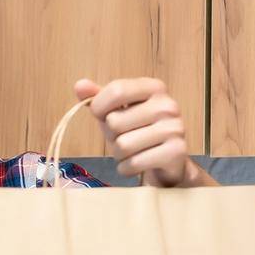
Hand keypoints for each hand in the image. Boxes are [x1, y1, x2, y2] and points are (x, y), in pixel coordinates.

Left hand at [73, 77, 202, 186]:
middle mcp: (167, 105)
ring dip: (119, 155)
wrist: (167, 160)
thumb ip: (98, 98)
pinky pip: (134, 163)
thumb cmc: (137, 131)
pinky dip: (127, 168)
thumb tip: (80, 85)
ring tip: (131, 152)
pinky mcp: (175, 153)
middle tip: (125, 138)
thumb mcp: (116, 111)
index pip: (116, 90)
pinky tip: (137, 163)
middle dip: (111, 137)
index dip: (99, 107)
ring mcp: (174, 128)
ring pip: (122, 145)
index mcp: (153, 88)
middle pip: (114, 121)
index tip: (101, 115)